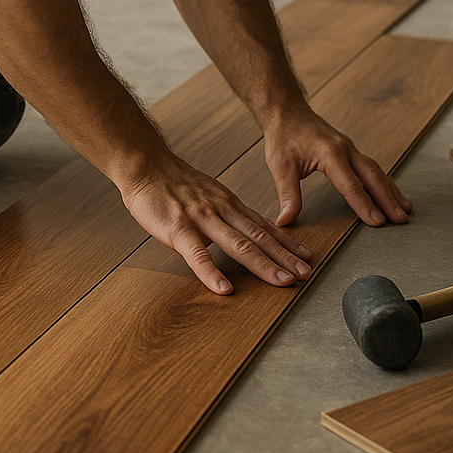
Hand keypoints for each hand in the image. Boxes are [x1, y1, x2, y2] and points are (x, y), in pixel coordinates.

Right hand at [123, 156, 313, 295]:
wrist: (145, 165)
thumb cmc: (171, 182)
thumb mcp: (207, 192)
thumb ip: (223, 212)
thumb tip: (238, 230)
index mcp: (228, 203)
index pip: (264, 226)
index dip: (287, 244)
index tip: (306, 258)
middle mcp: (220, 210)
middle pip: (258, 237)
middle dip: (285, 258)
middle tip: (306, 275)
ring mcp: (201, 219)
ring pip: (238, 245)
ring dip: (263, 265)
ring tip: (282, 282)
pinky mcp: (178, 229)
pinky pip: (197, 254)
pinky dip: (211, 273)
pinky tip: (223, 288)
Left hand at [263, 105, 411, 226]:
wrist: (286, 111)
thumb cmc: (283, 136)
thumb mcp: (280, 166)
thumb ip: (287, 194)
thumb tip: (285, 220)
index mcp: (330, 154)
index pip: (351, 185)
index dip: (365, 206)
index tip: (378, 223)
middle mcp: (346, 149)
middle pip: (373, 177)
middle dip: (388, 200)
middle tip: (401, 220)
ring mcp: (350, 148)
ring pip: (376, 171)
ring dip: (390, 190)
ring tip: (404, 209)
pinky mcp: (349, 149)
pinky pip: (371, 166)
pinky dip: (383, 180)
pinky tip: (390, 191)